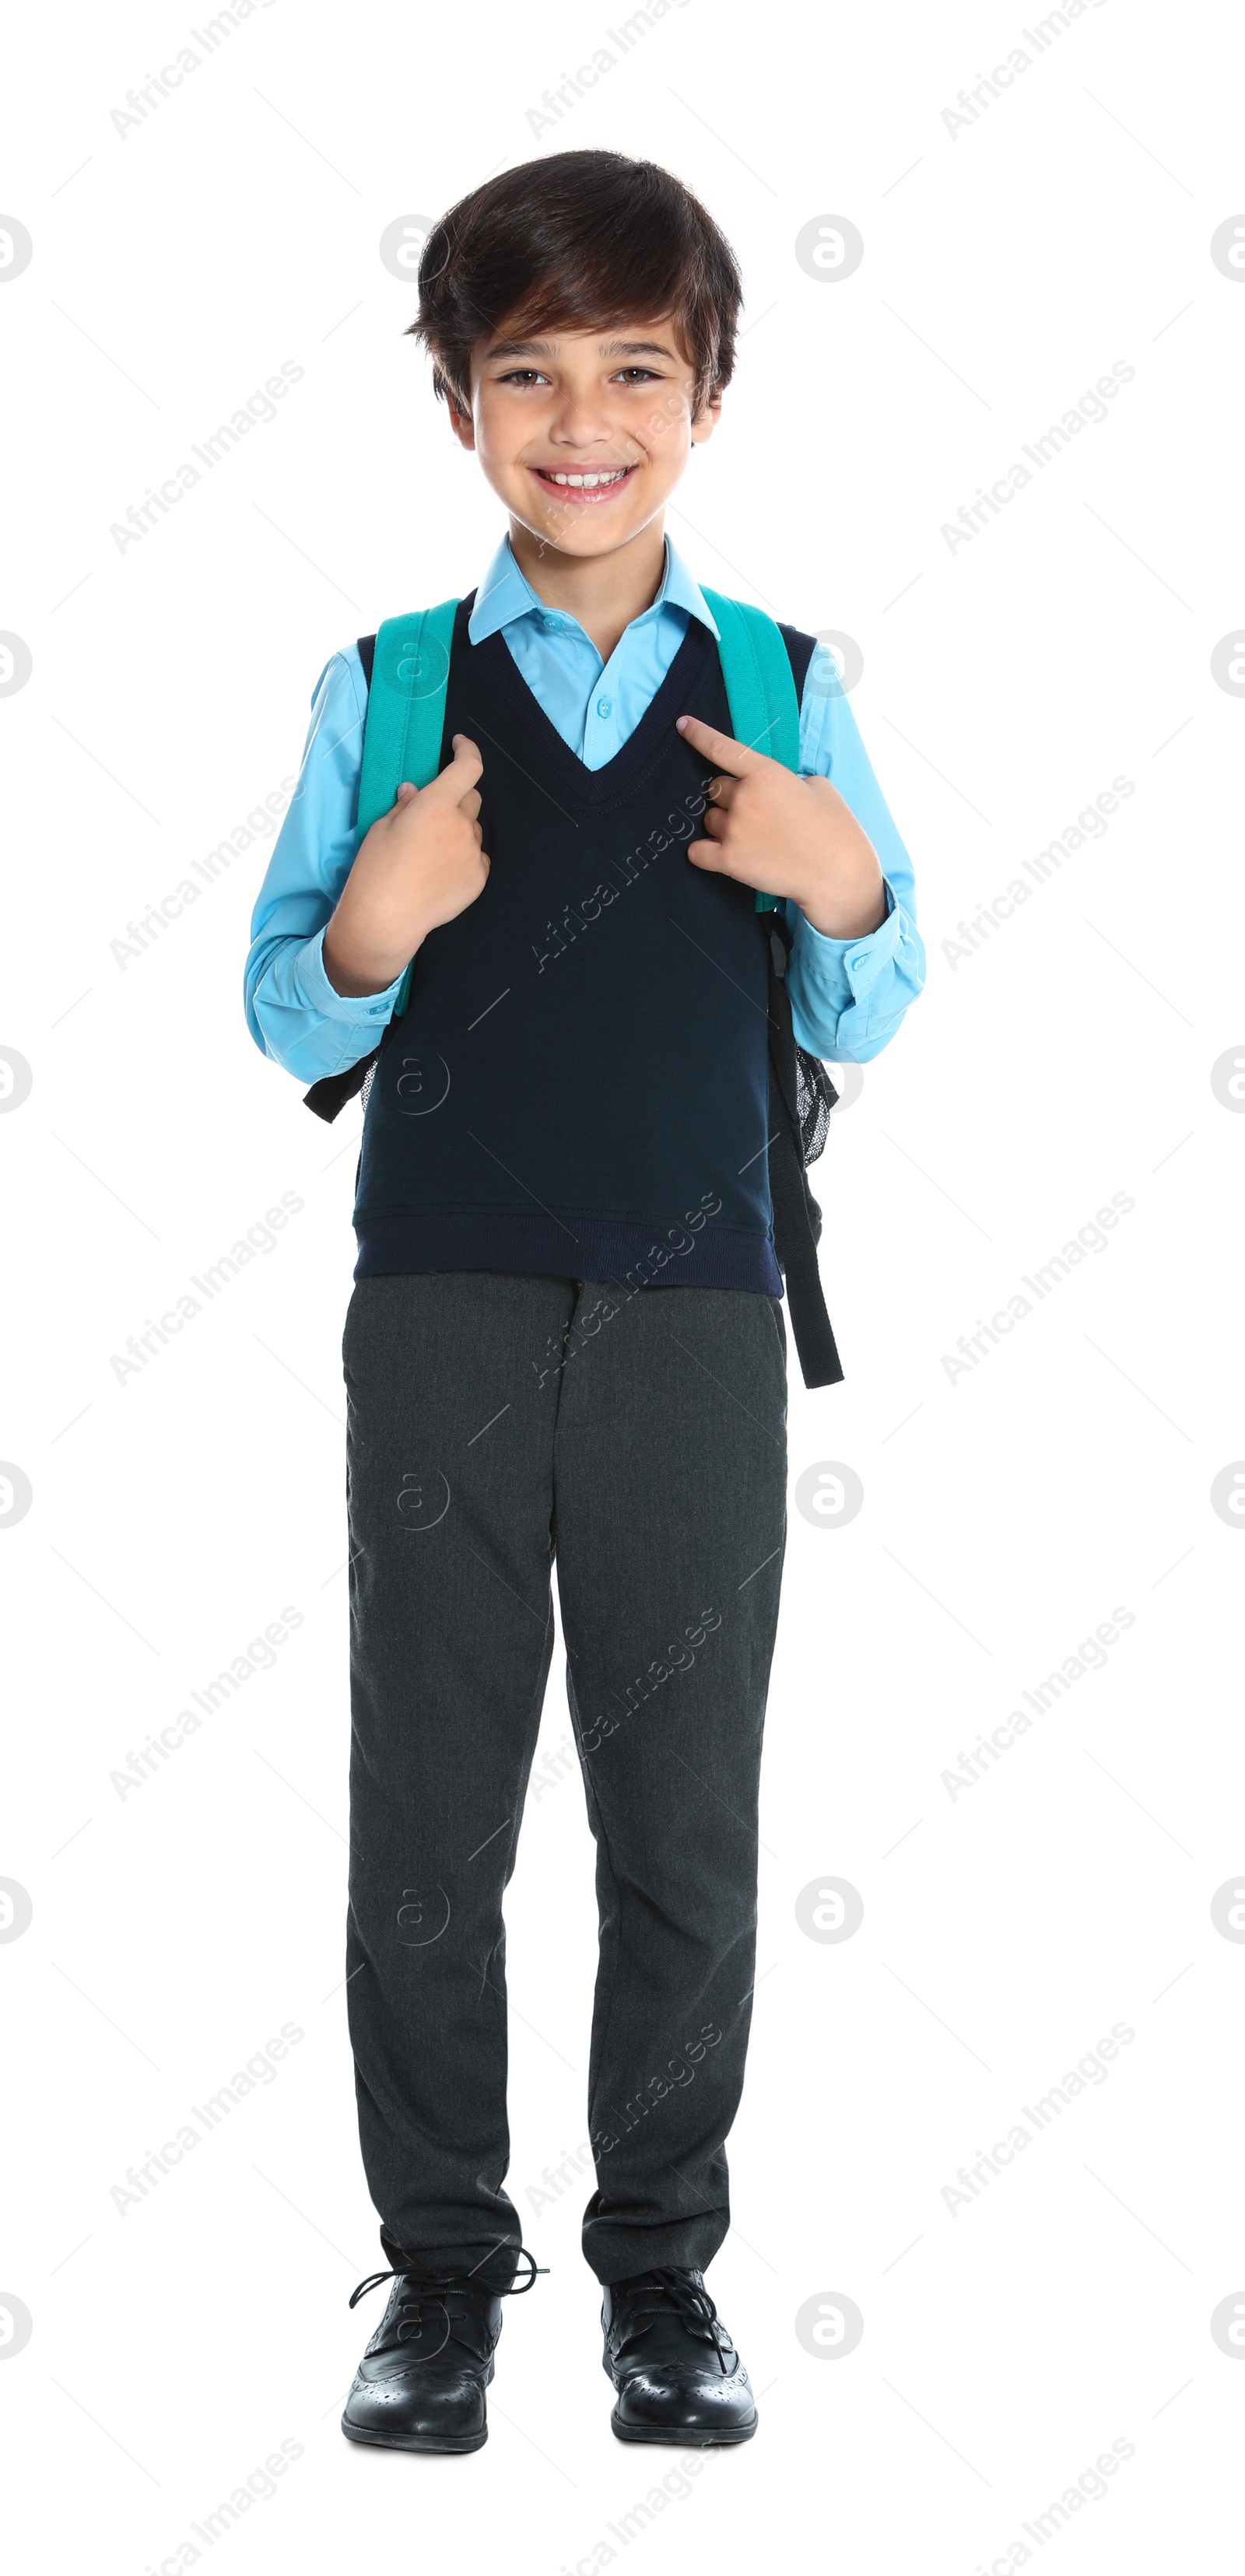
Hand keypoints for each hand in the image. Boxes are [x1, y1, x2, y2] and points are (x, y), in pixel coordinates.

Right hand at [323, 735, 487, 997]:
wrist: (386, 920)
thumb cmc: (375, 869)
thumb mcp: (382, 827)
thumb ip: (405, 805)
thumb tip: (415, 792)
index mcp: (436, 805)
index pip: (468, 766)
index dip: (467, 750)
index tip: (458, 745)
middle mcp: (461, 826)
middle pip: (471, 798)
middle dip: (455, 798)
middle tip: (431, 815)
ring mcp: (473, 854)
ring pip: (473, 829)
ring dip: (458, 830)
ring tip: (430, 853)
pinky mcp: (479, 879)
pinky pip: (477, 857)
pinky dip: (464, 856)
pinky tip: (441, 871)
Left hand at [676, 713, 886, 939]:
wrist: (838, 875)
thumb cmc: (836, 830)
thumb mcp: (819, 787)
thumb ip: (788, 779)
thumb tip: (771, 786)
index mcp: (767, 773)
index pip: (721, 747)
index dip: (698, 733)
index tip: (682, 724)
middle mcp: (745, 797)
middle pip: (715, 788)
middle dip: (730, 797)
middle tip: (755, 813)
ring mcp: (734, 830)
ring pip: (709, 819)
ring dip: (722, 825)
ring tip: (751, 838)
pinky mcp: (729, 860)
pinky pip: (697, 851)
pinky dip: (704, 852)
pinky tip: (720, 853)